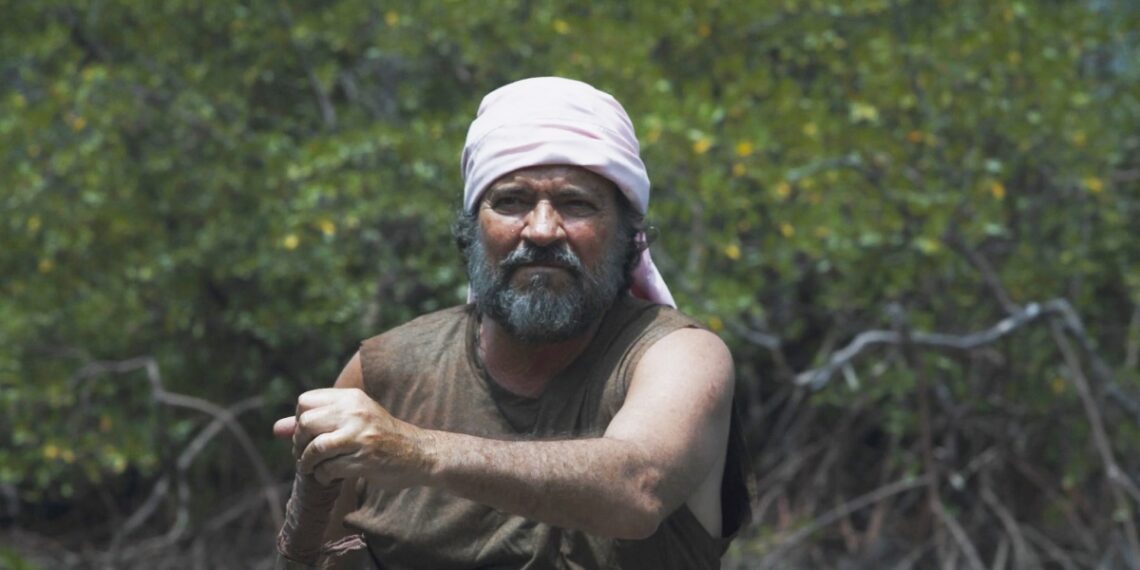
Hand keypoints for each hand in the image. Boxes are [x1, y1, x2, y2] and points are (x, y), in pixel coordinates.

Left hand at [272, 388, 433, 486]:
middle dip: (299, 443)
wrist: (419, 453)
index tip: (308, 436)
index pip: (305, 402)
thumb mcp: (352, 420)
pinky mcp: (365, 459)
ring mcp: (361, 435)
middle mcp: (355, 412)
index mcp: (351, 398)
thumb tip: (276, 428)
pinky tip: (329, 477)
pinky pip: (329, 468)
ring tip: (313, 469)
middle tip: (306, 455)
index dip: (299, 421)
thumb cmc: (381, 437)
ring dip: (308, 463)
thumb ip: (316, 421)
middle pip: (306, 423)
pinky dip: (323, 476)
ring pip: (315, 447)